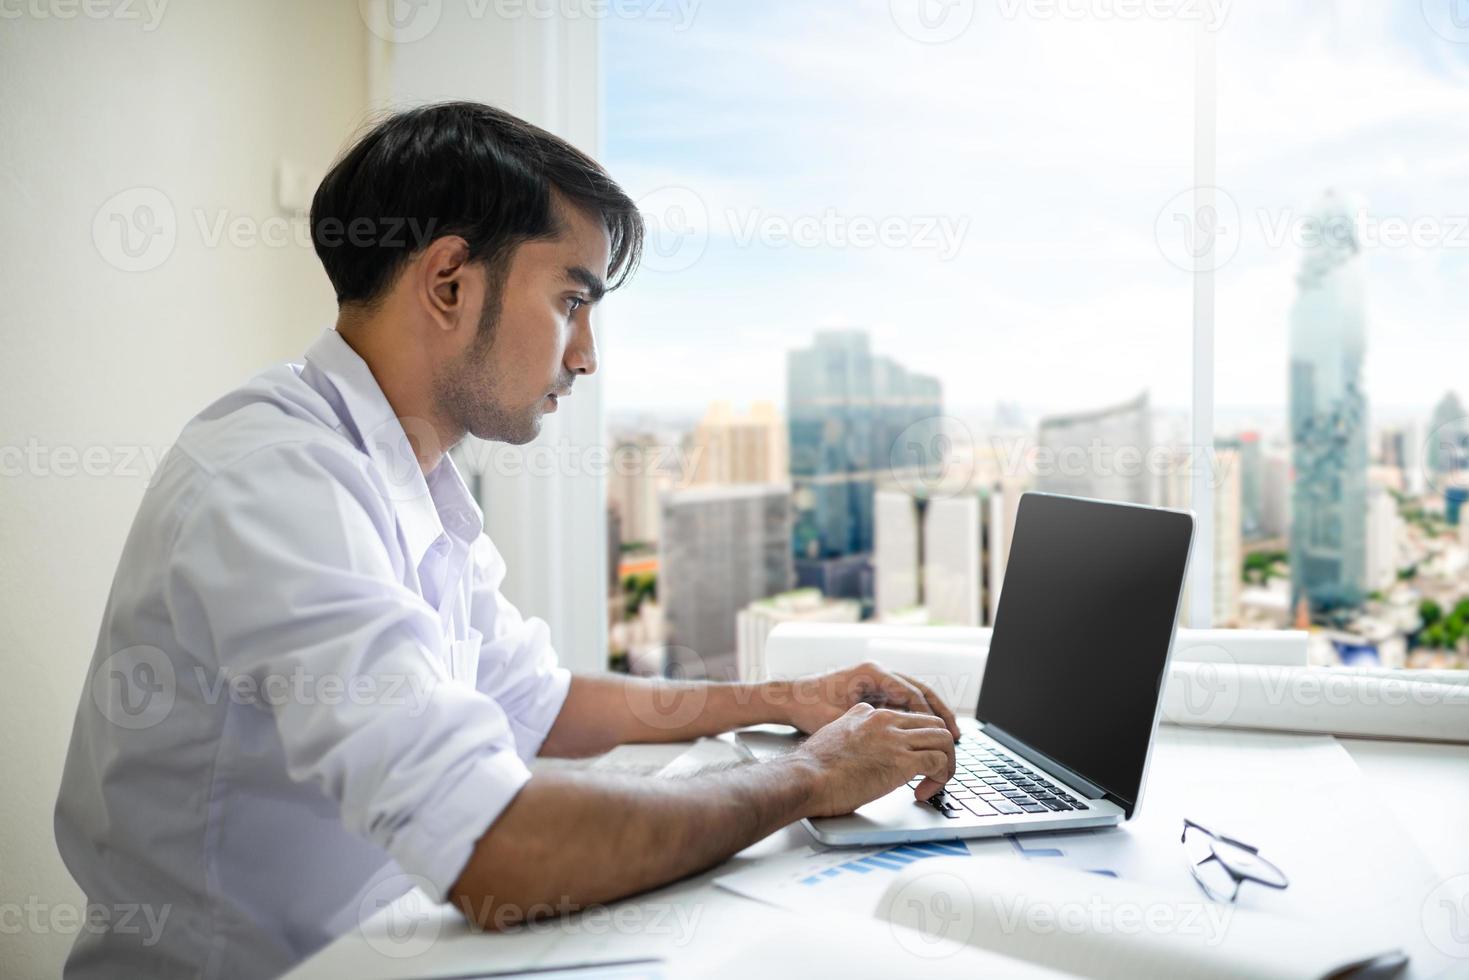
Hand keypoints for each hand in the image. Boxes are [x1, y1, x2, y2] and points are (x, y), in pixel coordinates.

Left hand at [779, 660, 960, 741]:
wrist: (788, 697)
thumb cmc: (808, 706)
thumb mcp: (839, 719)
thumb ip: (868, 726)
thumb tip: (895, 740)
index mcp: (873, 673)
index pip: (911, 694)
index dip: (928, 718)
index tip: (941, 737)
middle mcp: (878, 672)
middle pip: (920, 690)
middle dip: (940, 712)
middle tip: (956, 734)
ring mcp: (877, 679)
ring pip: (914, 694)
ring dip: (932, 713)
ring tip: (949, 733)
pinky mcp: (873, 689)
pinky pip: (902, 701)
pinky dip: (916, 715)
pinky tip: (925, 732)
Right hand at [793, 702, 955, 815]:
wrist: (804, 777)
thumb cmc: (812, 767)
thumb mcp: (833, 735)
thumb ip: (851, 733)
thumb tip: (859, 749)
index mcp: (869, 713)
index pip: (910, 719)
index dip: (917, 742)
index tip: (914, 762)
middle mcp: (886, 720)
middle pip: (934, 723)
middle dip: (941, 749)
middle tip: (933, 772)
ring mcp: (895, 739)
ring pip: (944, 739)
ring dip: (946, 764)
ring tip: (934, 783)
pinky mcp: (902, 761)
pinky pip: (939, 762)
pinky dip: (940, 778)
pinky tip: (922, 793)